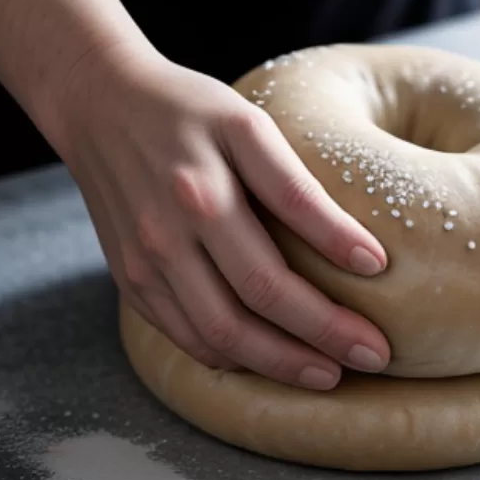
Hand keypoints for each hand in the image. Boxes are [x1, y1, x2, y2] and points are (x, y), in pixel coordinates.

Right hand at [49, 43, 390, 388]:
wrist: (98, 105)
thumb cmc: (188, 112)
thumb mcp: (246, 126)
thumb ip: (296, 187)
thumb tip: (365, 254)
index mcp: (205, 188)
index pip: (281, 248)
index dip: (335, 271)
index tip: (382, 285)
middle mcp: (171, 231)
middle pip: (254, 303)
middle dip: (321, 339)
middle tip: (372, 357)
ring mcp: (145, 263)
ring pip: (218, 336)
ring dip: (280, 364)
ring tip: (327, 374)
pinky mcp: (131, 281)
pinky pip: (186, 337)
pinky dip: (233, 357)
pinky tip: (270, 360)